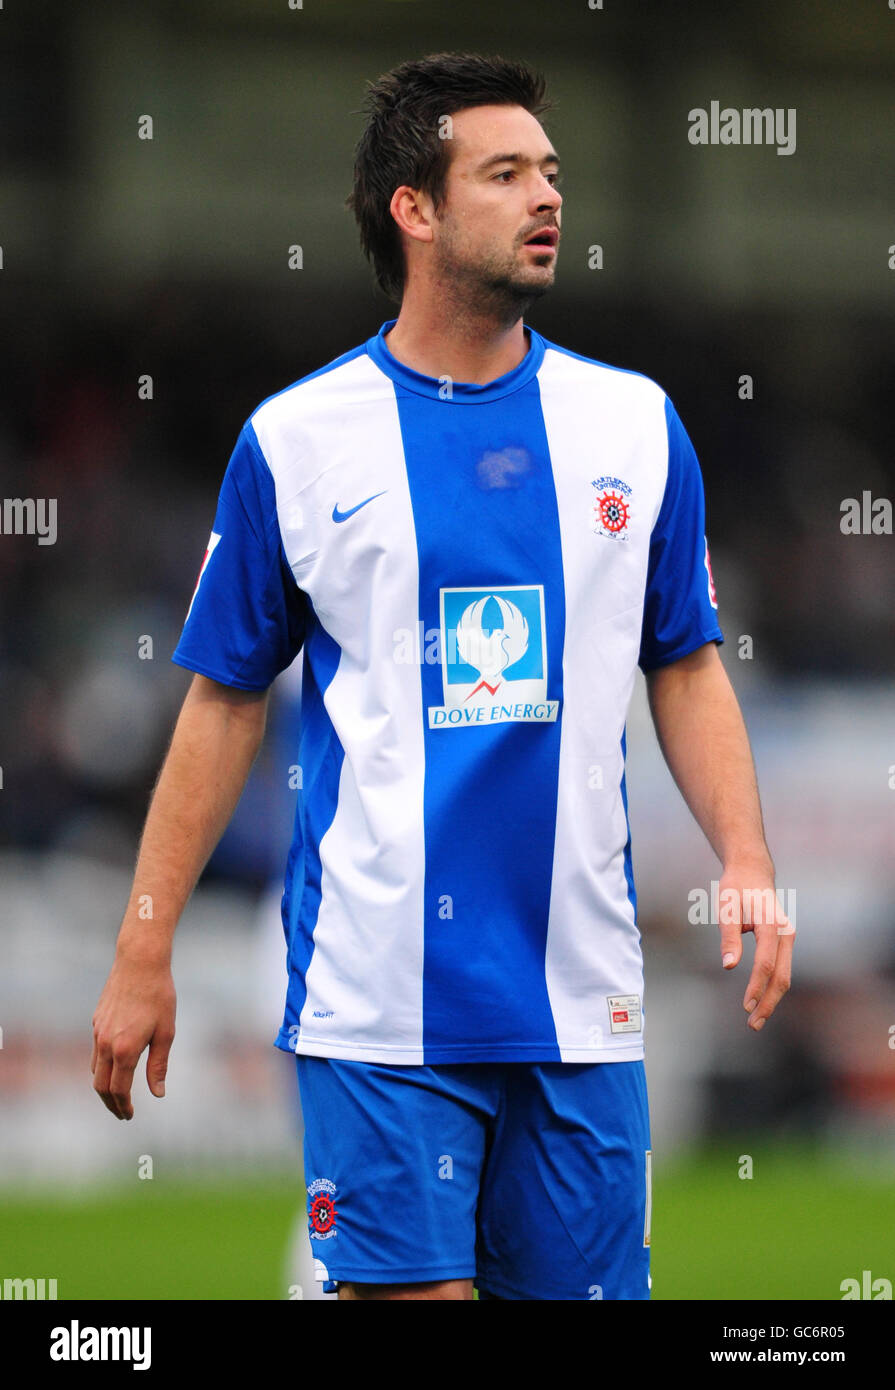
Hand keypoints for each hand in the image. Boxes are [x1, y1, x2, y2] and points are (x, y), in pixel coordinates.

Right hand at [91, 951, 175, 1118]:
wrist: (139, 962)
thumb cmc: (159, 996)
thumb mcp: (166, 1032)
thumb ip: (159, 1065)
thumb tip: (158, 1093)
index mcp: (125, 1049)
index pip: (119, 1090)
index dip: (124, 1106)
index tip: (130, 1115)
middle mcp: (106, 1044)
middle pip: (101, 1086)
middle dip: (111, 1104)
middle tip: (123, 1113)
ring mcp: (98, 1032)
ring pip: (95, 1070)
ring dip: (104, 1087)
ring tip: (118, 1095)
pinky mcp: (96, 1021)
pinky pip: (95, 1052)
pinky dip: (102, 1068)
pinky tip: (114, 1067)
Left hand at [717, 862, 793, 1031]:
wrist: (752, 871)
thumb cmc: (736, 888)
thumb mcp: (726, 908)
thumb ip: (729, 937)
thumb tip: (729, 966)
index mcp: (770, 924)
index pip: (766, 963)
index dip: (756, 987)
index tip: (745, 1006)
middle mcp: (785, 933)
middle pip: (781, 976)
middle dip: (768, 1002)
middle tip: (752, 1025)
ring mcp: (788, 938)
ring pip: (784, 976)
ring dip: (771, 999)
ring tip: (755, 1020)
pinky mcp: (785, 942)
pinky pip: (782, 969)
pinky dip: (773, 988)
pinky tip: (761, 1002)